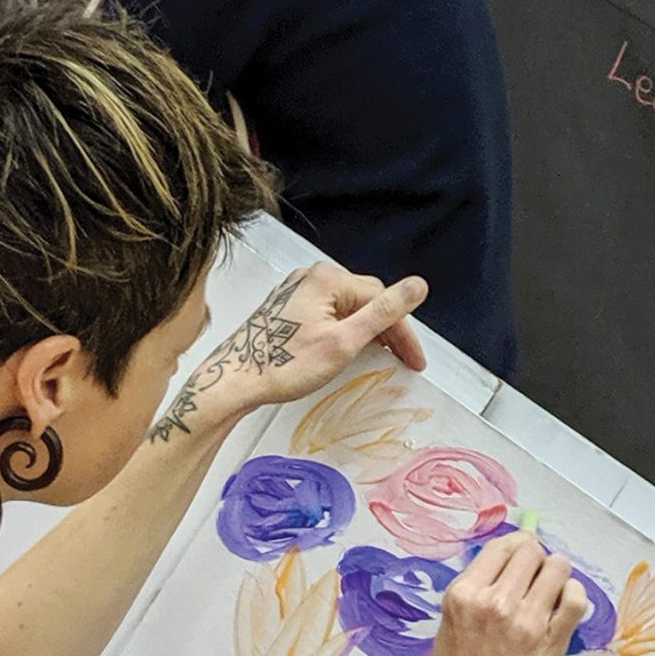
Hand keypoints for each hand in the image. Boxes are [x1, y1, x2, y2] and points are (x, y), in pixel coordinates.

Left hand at [154, 264, 427, 441]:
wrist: (235, 380)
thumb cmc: (286, 365)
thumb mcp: (344, 342)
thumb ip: (384, 313)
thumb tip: (419, 285)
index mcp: (329, 278)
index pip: (382, 299)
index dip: (403, 332)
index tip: (416, 362)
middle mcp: (312, 275)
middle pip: (365, 299)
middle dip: (387, 330)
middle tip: (403, 362)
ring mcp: (298, 289)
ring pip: (348, 307)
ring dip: (368, 330)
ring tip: (382, 358)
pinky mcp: (287, 305)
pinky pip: (328, 312)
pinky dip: (345, 330)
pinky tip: (349, 349)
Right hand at [418, 532, 589, 655]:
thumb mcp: (443, 634)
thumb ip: (468, 603)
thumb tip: (493, 582)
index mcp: (462, 596)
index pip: (500, 547)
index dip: (516, 548)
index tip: (523, 558)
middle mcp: (494, 601)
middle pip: (530, 552)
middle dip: (537, 560)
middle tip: (538, 577)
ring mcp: (525, 621)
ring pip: (557, 568)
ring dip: (559, 575)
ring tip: (554, 591)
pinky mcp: (551, 643)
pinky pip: (576, 600)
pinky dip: (575, 596)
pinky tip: (567, 607)